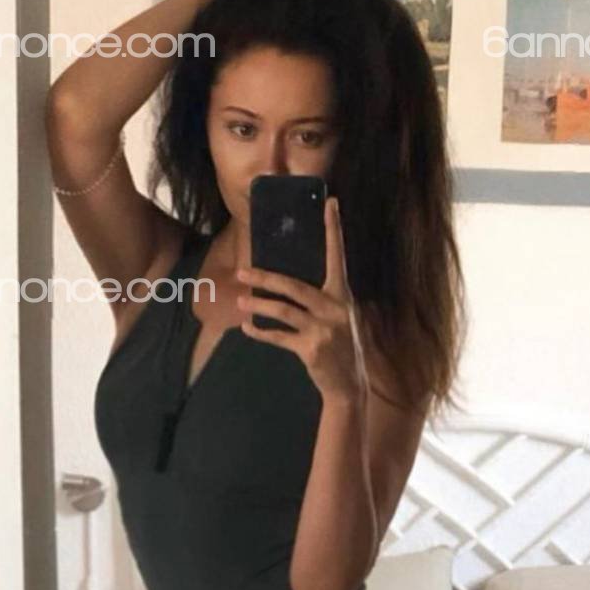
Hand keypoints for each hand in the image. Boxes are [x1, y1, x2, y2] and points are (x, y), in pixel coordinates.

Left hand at [235, 196, 367, 405]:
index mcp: (343, 296)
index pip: (338, 256)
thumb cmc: (342, 347)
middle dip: (266, 278)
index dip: (334, 230)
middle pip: (294, 286)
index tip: (331, 204)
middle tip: (243, 272)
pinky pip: (279, 338)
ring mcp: (322, 331)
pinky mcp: (310, 350)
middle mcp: (334, 309)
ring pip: (283, 311)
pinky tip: (247, 328)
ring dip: (258, 305)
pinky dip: (261, 333)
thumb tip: (295, 278)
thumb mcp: (342, 318)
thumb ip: (325, 298)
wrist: (349, 386)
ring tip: (240, 301)